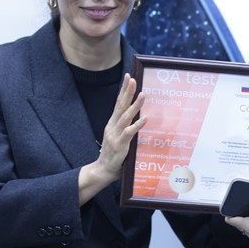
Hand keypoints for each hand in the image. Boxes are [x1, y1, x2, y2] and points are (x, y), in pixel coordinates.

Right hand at [78, 74, 146, 204]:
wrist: (103, 171)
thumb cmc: (115, 154)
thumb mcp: (121, 137)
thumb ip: (128, 127)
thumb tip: (143, 117)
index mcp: (112, 123)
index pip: (118, 103)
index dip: (123, 90)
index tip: (129, 77)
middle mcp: (112, 126)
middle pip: (120, 105)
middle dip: (127, 91)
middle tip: (133, 78)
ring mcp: (115, 135)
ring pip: (126, 117)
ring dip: (135, 105)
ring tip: (143, 94)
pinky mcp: (119, 145)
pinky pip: (129, 133)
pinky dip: (137, 125)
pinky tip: (145, 118)